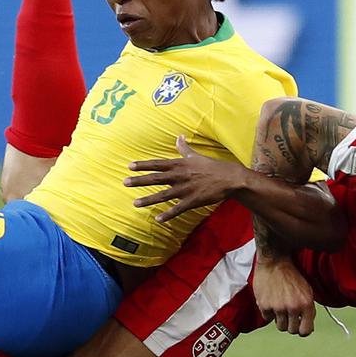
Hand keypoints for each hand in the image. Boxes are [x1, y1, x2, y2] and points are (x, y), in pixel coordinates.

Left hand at [125, 136, 249, 222]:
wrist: (230, 178)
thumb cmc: (211, 166)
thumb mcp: (196, 155)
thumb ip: (184, 148)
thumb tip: (179, 136)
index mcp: (180, 164)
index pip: (157, 164)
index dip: (143, 165)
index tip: (129, 166)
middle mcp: (180, 176)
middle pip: (156, 178)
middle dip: (140, 181)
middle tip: (125, 182)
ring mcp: (186, 189)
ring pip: (164, 195)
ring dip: (149, 200)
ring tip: (135, 203)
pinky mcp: (193, 201)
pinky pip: (178, 209)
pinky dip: (168, 215)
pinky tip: (158, 220)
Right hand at [251, 255, 315, 335]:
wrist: (275, 261)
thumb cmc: (292, 275)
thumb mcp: (307, 291)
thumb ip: (308, 310)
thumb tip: (308, 328)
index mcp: (306, 304)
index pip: (306, 331)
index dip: (302, 330)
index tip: (299, 325)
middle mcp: (293, 307)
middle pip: (292, 331)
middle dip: (291, 324)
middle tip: (288, 315)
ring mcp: (278, 307)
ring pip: (280, 326)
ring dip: (280, 319)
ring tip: (280, 306)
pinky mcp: (264, 305)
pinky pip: (268, 318)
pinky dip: (269, 312)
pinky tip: (271, 300)